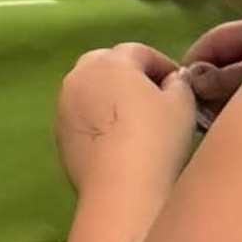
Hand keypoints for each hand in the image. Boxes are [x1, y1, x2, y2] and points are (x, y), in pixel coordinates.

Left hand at [56, 42, 198, 200]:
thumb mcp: (182, 105)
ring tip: (134, 121)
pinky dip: (97, 120)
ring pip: (89, 90)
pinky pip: (81, 116)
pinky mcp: (59, 134)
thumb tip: (172, 81)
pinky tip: (115, 141)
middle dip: (129, 76)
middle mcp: (79, 76)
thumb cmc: (157, 139)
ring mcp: (64, 106)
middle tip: (154, 98)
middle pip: (106, 65)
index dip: (162, 65)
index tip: (179, 85)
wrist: (121, 190)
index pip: (138, 52)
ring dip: (110, 97)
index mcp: (110, 62)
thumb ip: (179, 84)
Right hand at [176, 13, 241, 119]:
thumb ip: (228, 77)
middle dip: (206, 85)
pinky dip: (236, 112)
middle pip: (221, 62)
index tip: (179, 89)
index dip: (194, 61)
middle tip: (198, 113)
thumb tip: (191, 78)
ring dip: (220, 102)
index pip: (215, 40)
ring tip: (217, 124)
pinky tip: (233, 129)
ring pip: (231, 83)